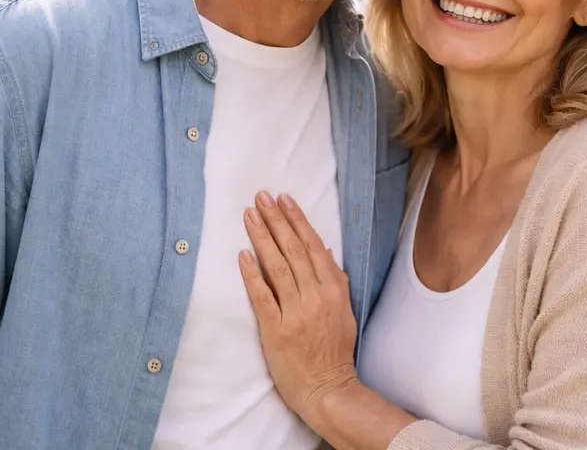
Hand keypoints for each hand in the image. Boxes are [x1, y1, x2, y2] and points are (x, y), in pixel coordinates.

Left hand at [239, 190, 359, 419]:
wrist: (329, 389)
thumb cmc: (335, 352)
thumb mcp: (344, 312)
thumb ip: (335, 280)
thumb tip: (325, 249)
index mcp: (334, 290)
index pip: (313, 246)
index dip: (297, 220)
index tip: (284, 200)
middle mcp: (316, 297)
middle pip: (294, 250)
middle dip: (276, 220)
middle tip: (261, 197)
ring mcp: (296, 313)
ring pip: (277, 267)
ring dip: (262, 238)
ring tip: (250, 215)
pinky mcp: (276, 331)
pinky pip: (262, 297)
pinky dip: (252, 275)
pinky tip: (243, 255)